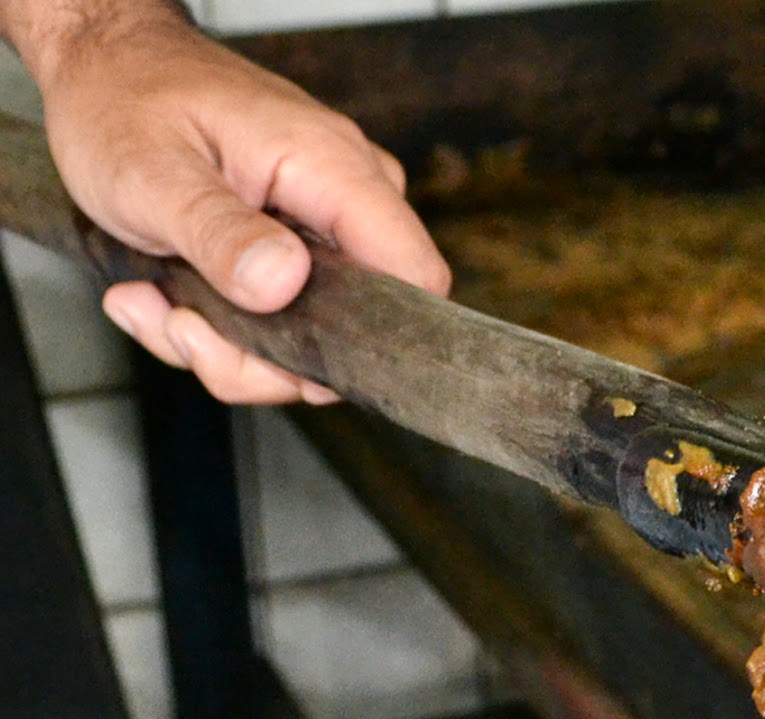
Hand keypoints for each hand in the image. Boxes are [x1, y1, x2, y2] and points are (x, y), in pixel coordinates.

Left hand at [19, 5, 450, 402]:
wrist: (104, 68)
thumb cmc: (122, 100)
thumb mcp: (149, 172)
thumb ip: (219, 231)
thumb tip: (281, 284)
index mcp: (332, 167)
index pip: (415, 275)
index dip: (369, 336)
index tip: (288, 360)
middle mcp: (346, 198)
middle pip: (354, 325)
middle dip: (263, 357)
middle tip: (181, 328)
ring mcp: (325, 226)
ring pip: (310, 336)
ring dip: (226, 347)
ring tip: (156, 308)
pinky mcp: (299, 247)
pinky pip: (281, 318)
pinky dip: (220, 329)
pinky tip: (165, 299)